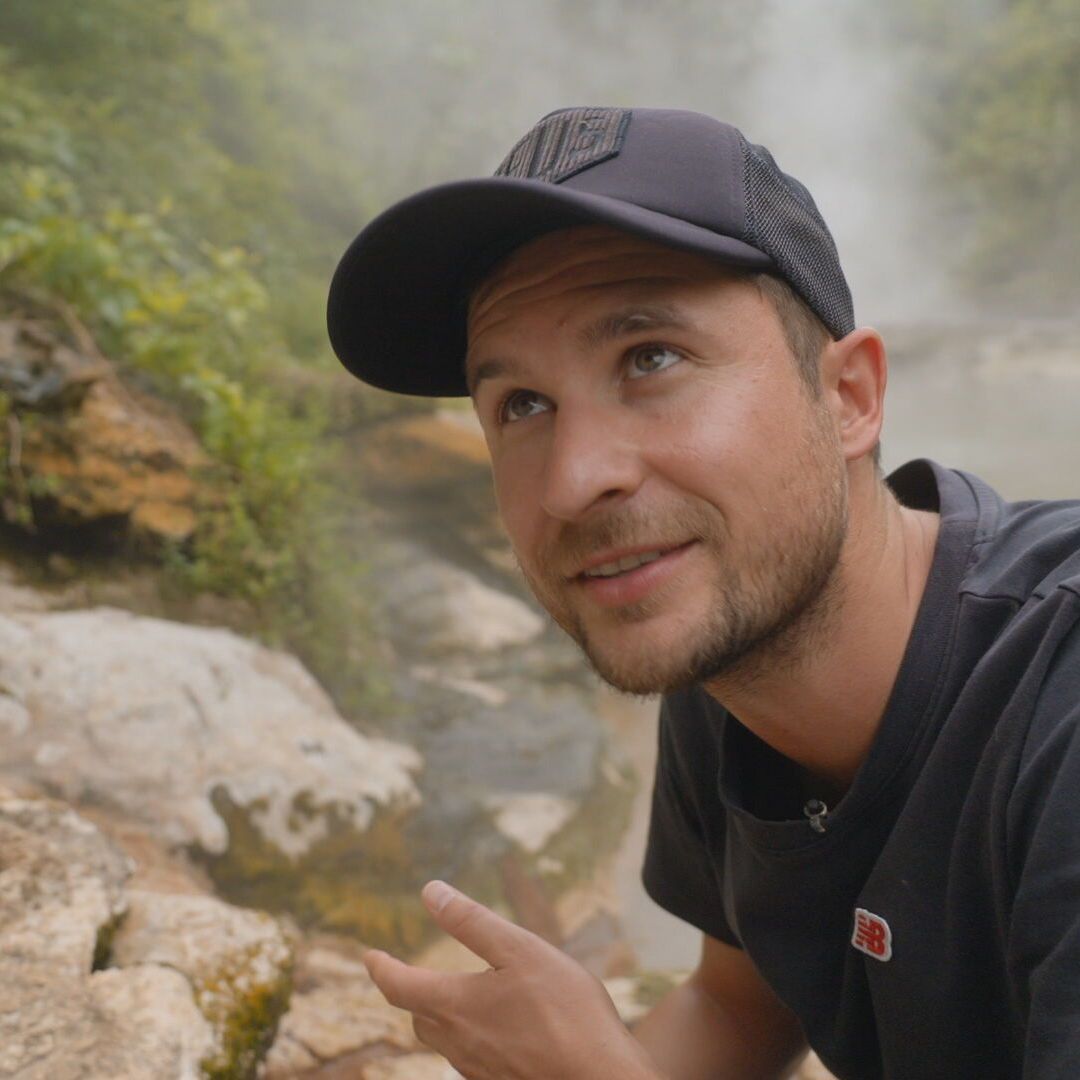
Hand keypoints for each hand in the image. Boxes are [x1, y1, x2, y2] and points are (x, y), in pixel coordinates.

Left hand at [363, 880, 662, 1079]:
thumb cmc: (566, 1011)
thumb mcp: (520, 950)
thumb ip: (472, 922)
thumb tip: (431, 892)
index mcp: (456, 1005)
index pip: (398, 986)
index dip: (380, 968)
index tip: (369, 956)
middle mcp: (458, 1043)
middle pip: (418, 1017)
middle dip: (410, 993)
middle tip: (410, 976)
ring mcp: (478, 1070)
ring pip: (443, 1041)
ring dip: (438, 1017)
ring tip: (454, 998)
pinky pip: (469, 1058)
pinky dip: (469, 1037)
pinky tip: (496, 1029)